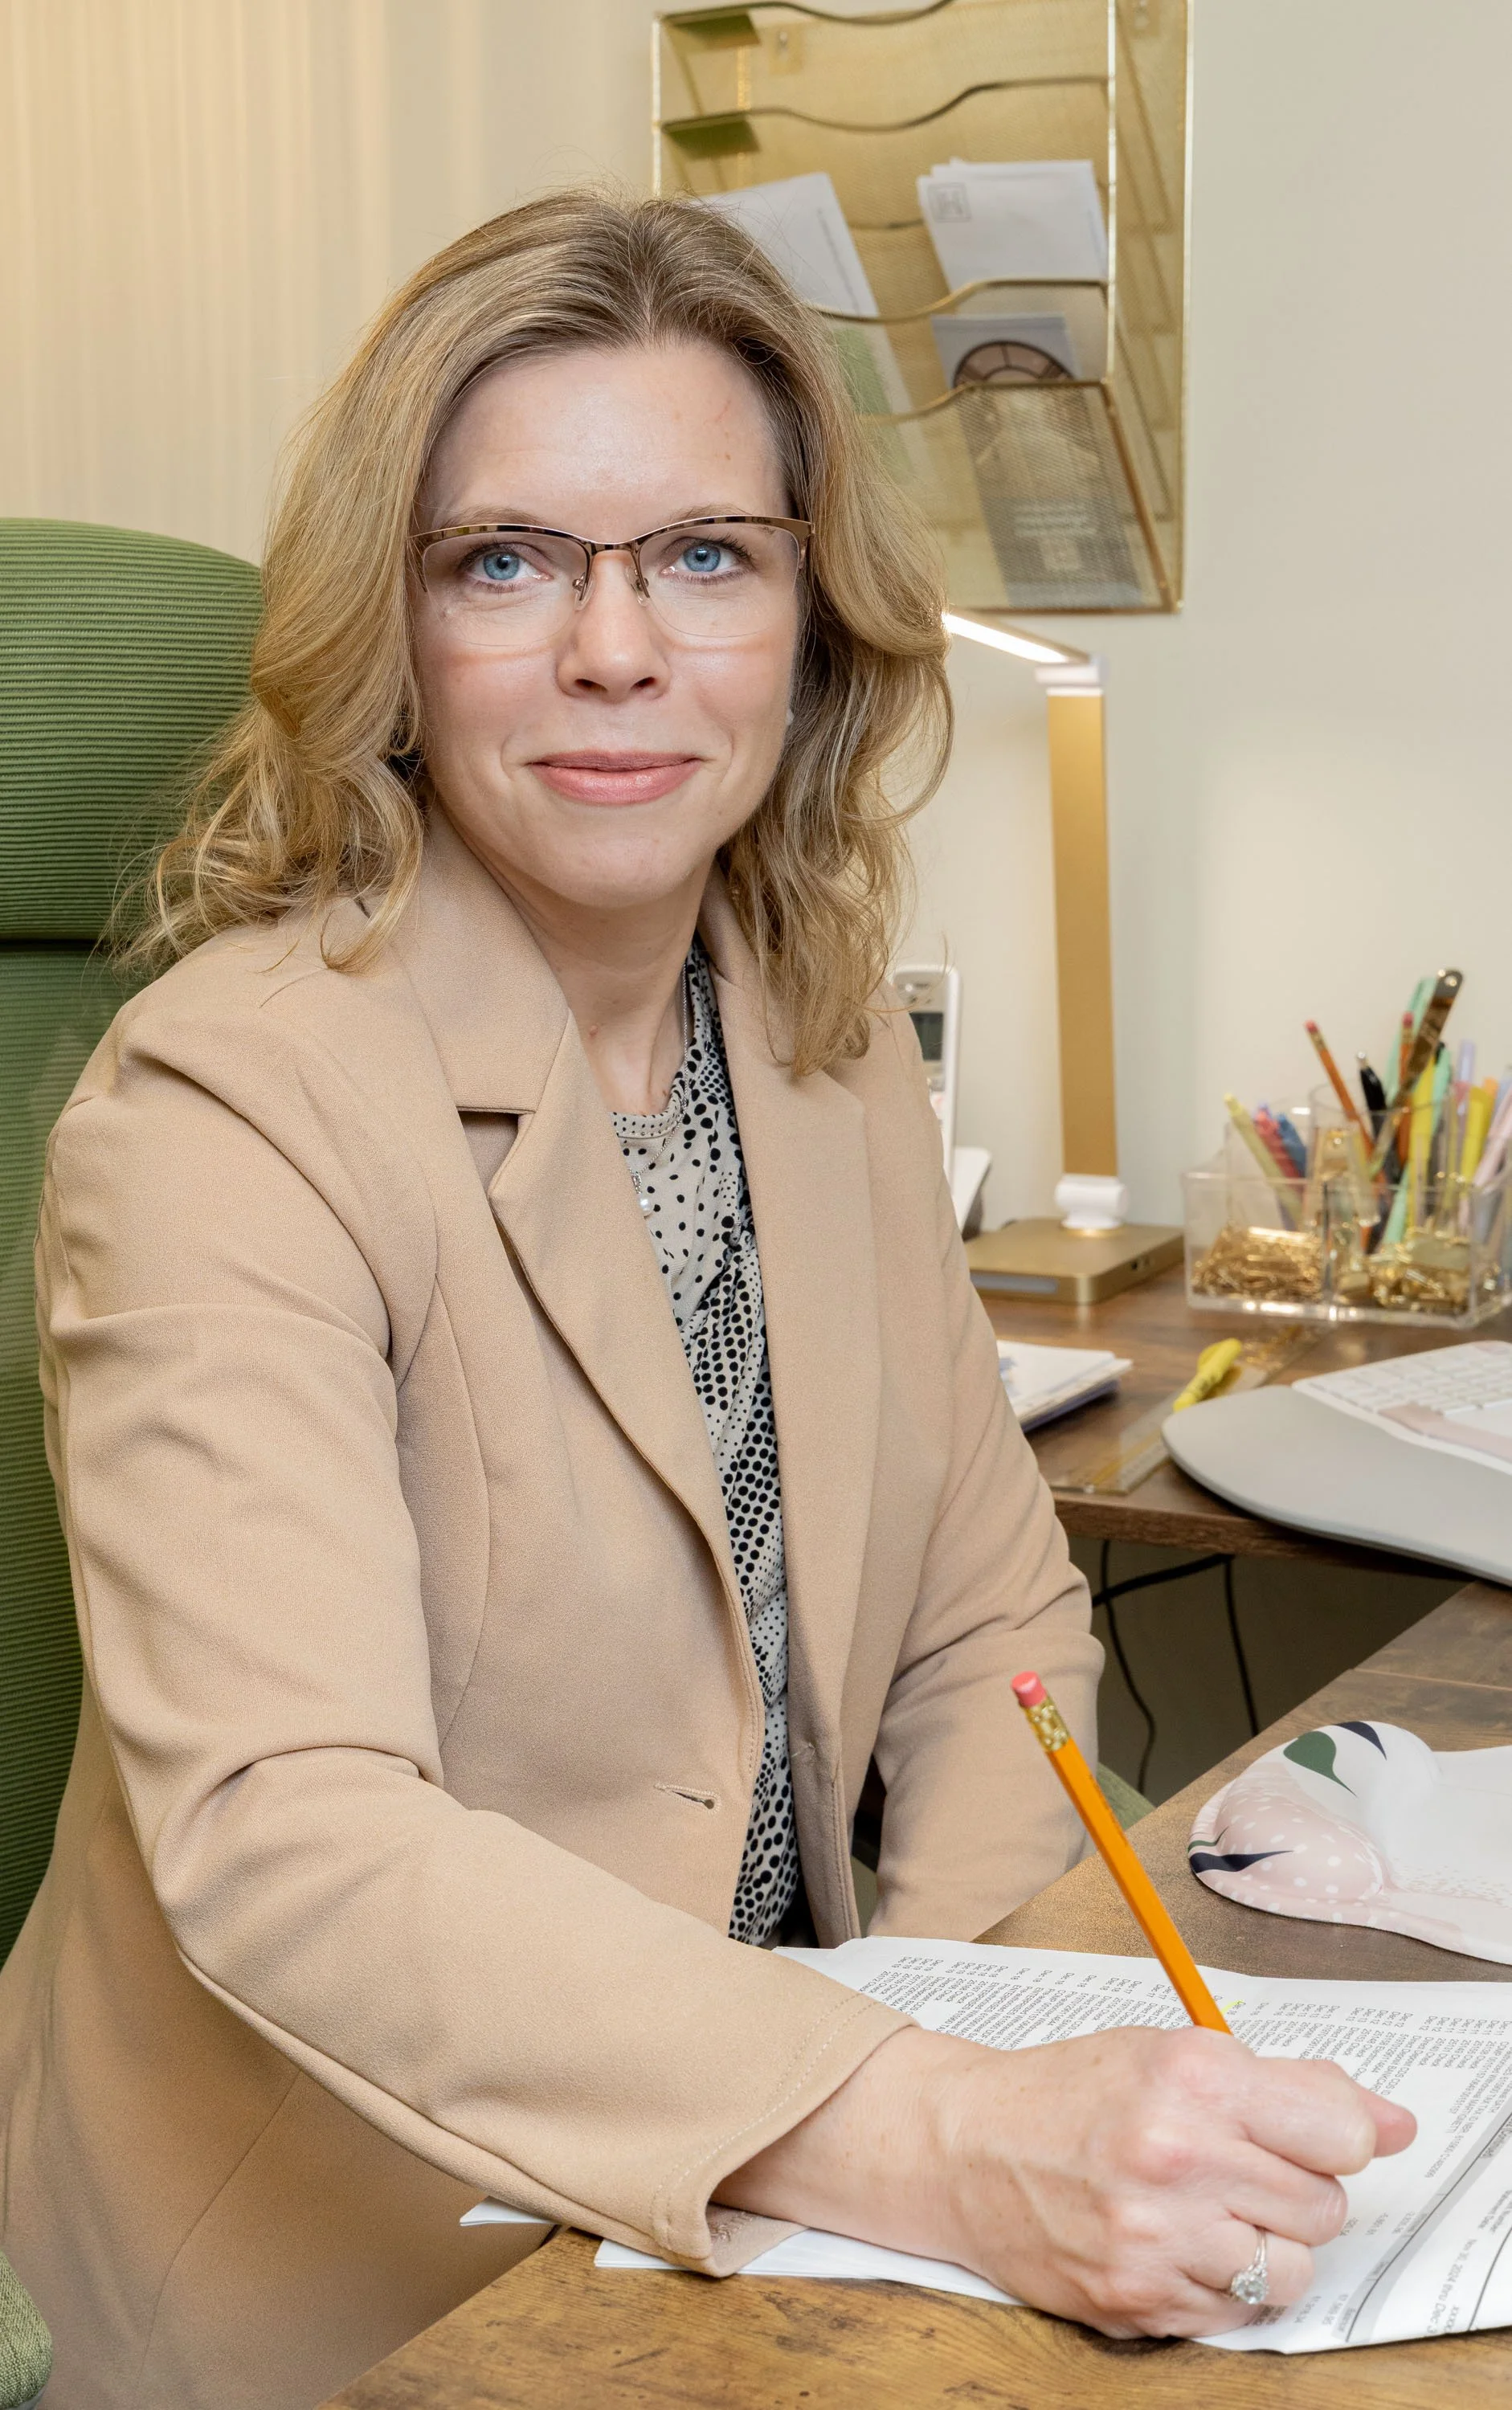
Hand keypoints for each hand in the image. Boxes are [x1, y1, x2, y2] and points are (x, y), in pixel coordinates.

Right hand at [719, 2022, 1414, 2338]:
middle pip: (1323, 2207)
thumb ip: (1291, 2086)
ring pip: (1290, 2270)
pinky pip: (1235, 2311)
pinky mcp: (1135, 2298)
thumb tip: (1391, 2124)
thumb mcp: (1173, 2054)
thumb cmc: (1069, 2092)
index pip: (1341, 2135)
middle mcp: (1175, 2154)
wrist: (963, 2146)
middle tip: (1239, 2168)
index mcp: (1192, 2077)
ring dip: (1264, 2246)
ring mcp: (1154, 2235)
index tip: (1310, 2137)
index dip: (1335, 2139)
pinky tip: (1175, 2244)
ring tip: (1210, 2213)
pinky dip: (1219, 2284)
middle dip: (1294, 2190)